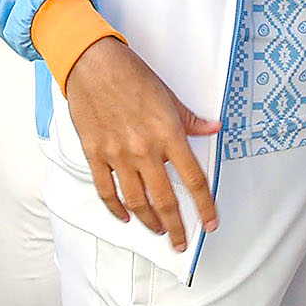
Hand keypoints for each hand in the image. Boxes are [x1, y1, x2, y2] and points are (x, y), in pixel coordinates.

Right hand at [60, 37, 219, 251]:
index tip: (210, 223)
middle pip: (164, 200)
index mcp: (168, 134)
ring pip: (136, 201)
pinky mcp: (95, 153)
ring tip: (158, 230)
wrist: (92, 63)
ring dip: (149, 221)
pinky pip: (106, 190)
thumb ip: (191, 119)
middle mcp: (144, 149)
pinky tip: (125, 216)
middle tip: (180, 242)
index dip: (205, 206)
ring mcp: (117, 154)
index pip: (193, 180)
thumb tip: (213, 128)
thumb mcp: (168, 95)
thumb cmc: (130, 75)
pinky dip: (116, 208)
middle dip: (176, 227)